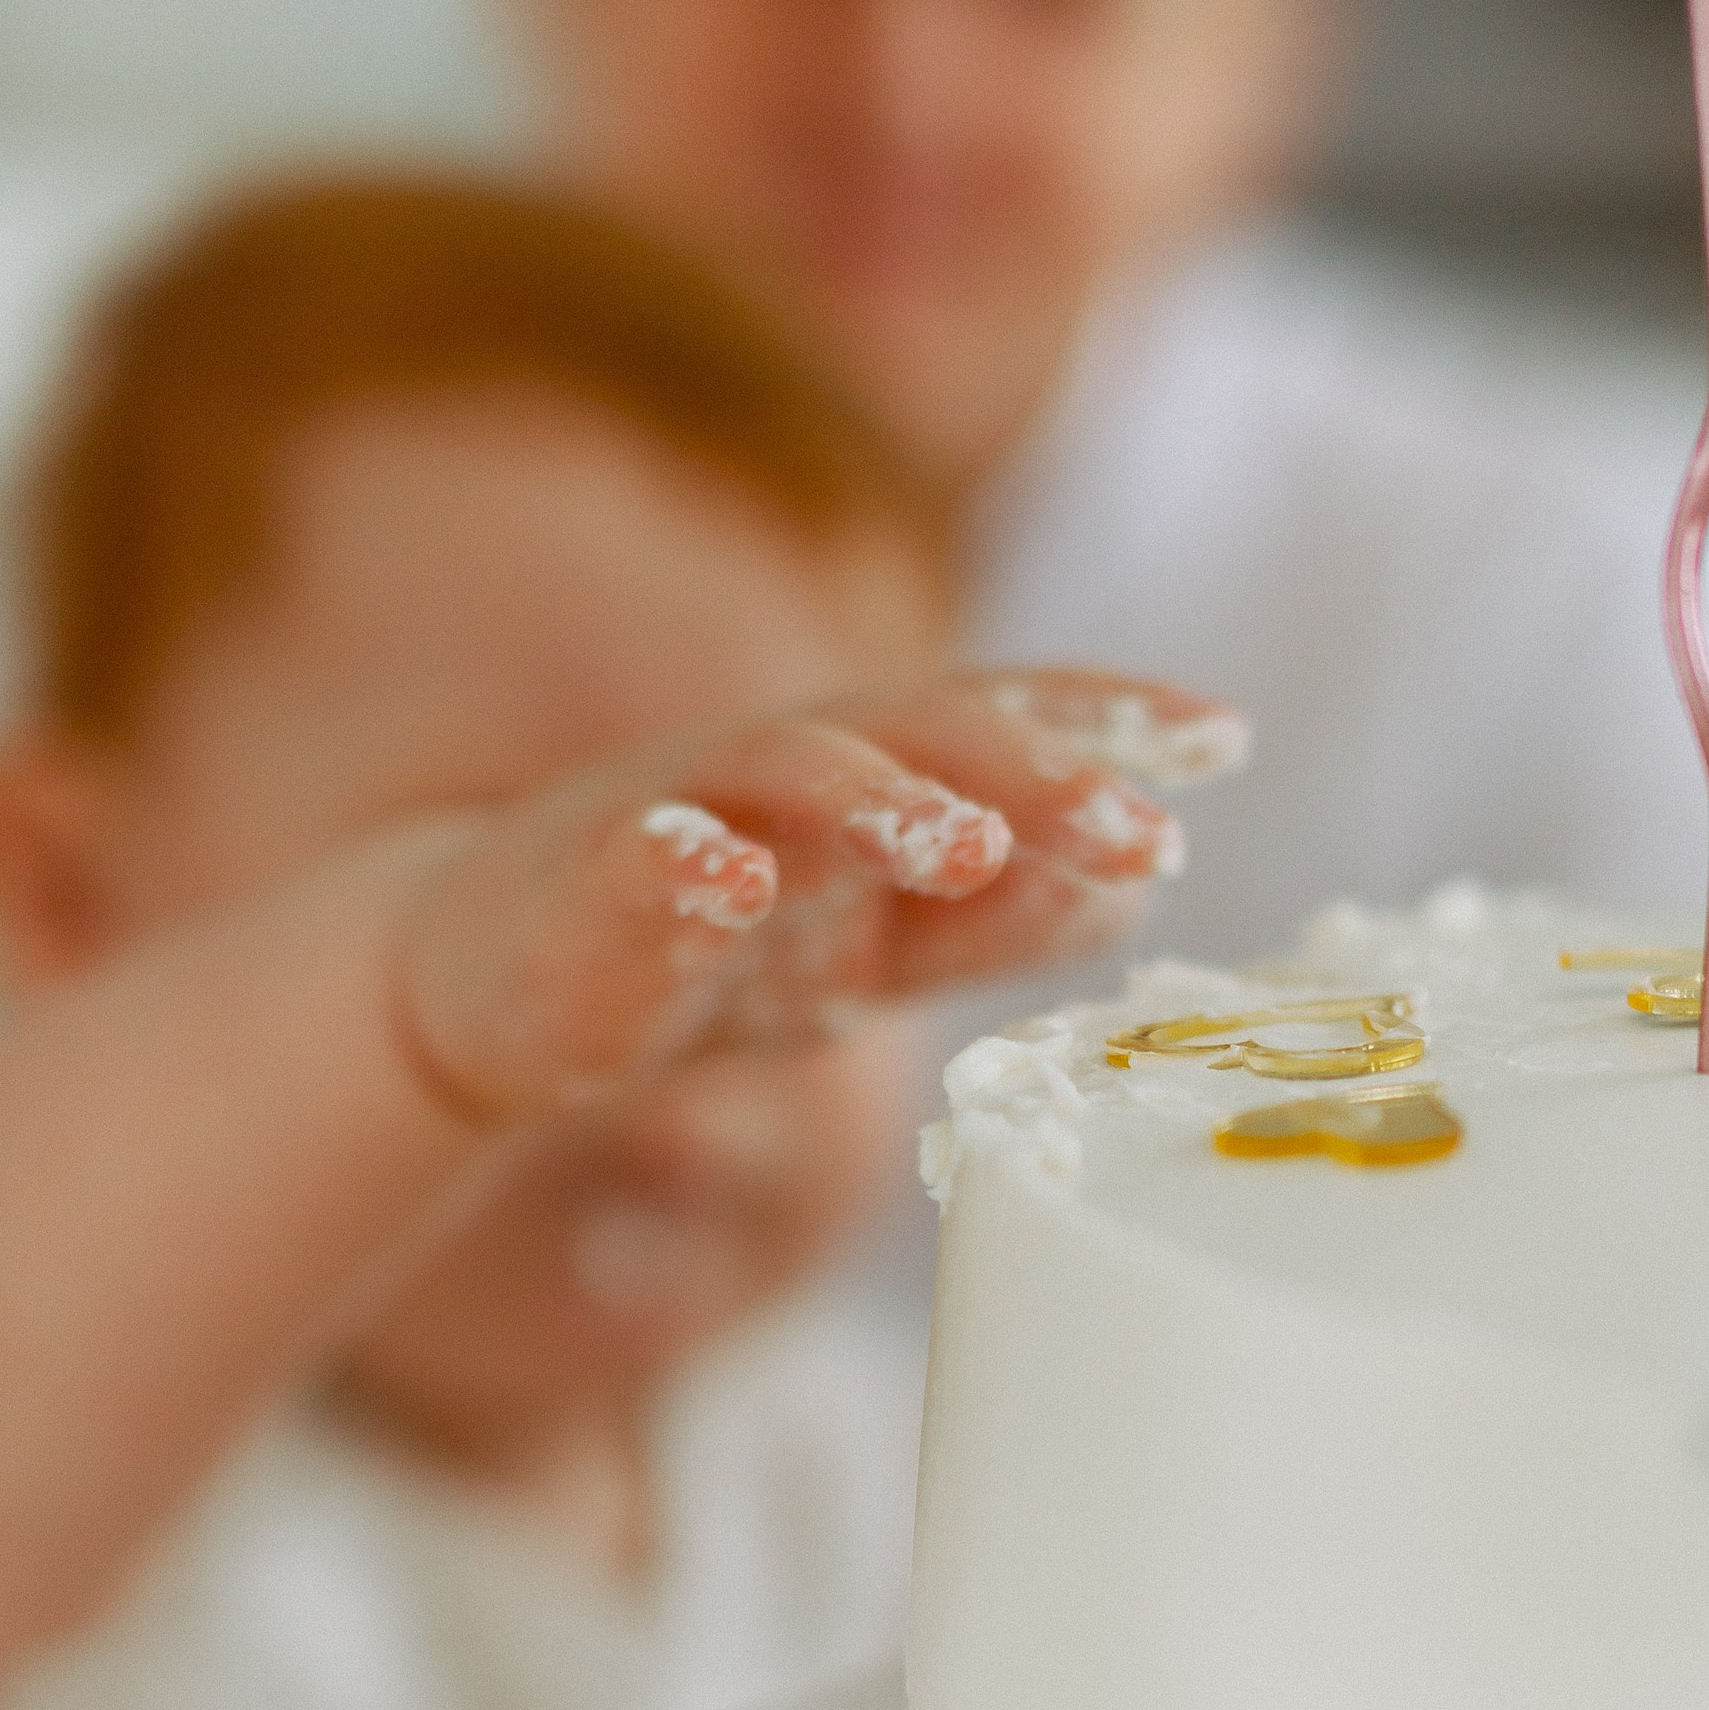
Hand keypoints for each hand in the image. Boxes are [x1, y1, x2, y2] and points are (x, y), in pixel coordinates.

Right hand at [395, 668, 1246, 1120]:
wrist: (484, 983)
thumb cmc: (699, 959)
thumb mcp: (874, 954)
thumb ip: (998, 918)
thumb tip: (1143, 883)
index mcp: (874, 800)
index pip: (1007, 737)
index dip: (1108, 726)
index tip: (1225, 734)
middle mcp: (789, 786)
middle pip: (919, 741)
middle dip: (1030, 770)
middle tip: (1135, 813)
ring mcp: (682, 820)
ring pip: (786, 783)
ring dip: (877, 800)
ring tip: (963, 840)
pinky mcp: (578, 890)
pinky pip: (630, 867)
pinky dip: (677, 867)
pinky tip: (728, 881)